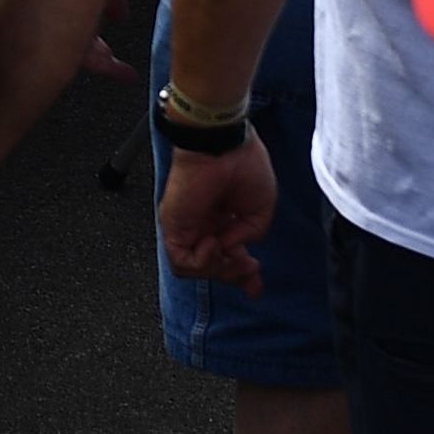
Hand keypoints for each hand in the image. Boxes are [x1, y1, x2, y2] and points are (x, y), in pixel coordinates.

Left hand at [155, 121, 275, 295]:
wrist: (224, 145)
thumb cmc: (243, 164)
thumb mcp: (260, 209)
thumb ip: (249, 235)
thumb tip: (233, 248)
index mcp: (224, 219)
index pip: (228, 256)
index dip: (242, 275)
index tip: (255, 288)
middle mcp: (204, 224)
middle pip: (212, 267)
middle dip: (235, 275)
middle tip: (251, 266)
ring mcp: (188, 226)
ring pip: (195, 269)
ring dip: (219, 270)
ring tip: (232, 252)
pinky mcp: (174, 225)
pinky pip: (181, 260)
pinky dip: (201, 261)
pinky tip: (214, 242)